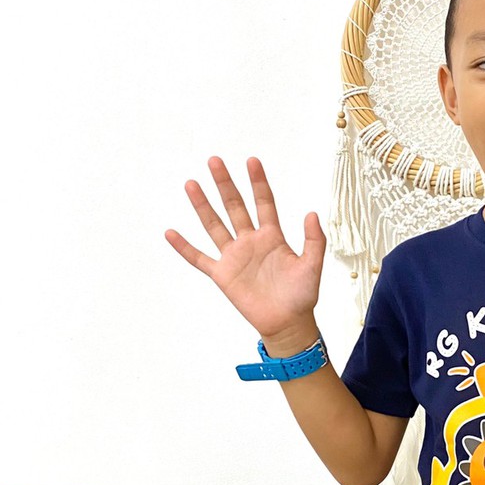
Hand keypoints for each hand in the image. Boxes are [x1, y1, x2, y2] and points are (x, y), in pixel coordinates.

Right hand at [165, 156, 325, 341]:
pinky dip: (184, 247)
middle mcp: (250, 242)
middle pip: (235, 207)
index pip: (264, 203)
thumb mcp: (313, 265)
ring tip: (191, 183)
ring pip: (214, 225)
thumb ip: (314, 240)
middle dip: (225, 184)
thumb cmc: (302, 295)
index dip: (258, 183)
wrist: (288, 323)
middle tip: (214, 161)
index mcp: (273, 237)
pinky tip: (171, 232)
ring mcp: (234, 256)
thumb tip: (311, 213)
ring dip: (203, 205)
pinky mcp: (222, 274)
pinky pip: (199, 258)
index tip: (252, 160)